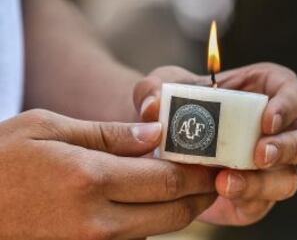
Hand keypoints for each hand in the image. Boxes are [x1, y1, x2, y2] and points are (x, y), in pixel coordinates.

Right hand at [0, 109, 216, 238]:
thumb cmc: (1, 160)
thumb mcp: (47, 128)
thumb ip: (107, 133)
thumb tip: (154, 134)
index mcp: (90, 178)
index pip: (167, 179)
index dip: (198, 172)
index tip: (215, 162)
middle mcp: (97, 221)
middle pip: (173, 212)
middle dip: (200, 195)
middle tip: (213, 177)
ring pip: (158, 229)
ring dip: (178, 207)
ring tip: (184, 184)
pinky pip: (134, 239)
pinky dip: (151, 220)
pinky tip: (147, 200)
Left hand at [133, 63, 296, 225]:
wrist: (162, 145)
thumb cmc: (172, 109)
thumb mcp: (158, 91)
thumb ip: (151, 91)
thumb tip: (152, 106)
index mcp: (261, 95)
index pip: (294, 93)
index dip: (289, 105)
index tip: (266, 120)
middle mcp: (275, 132)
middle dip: (292, 147)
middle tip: (259, 155)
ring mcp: (268, 166)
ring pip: (290, 178)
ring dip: (262, 182)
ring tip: (225, 182)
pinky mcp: (254, 195)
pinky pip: (261, 203)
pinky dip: (244, 200)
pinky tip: (218, 194)